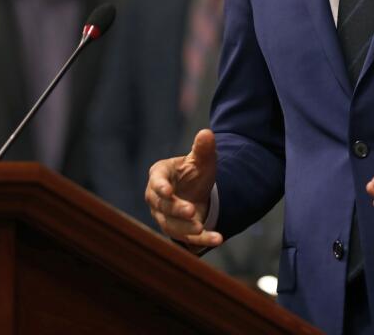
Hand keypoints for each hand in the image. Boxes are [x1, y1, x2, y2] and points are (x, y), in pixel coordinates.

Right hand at [145, 129, 222, 250]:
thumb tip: (206, 133)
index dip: (161, 186)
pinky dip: (201, 240)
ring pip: (172, 226)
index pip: (157, 180)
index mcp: (160, 175)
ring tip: (202, 229)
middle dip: (176, 210)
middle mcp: (157, 198)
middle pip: (163, 206)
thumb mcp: (201, 159)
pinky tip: (216, 239)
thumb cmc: (193, 172)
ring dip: (186, 229)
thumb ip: (203, 148)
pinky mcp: (177, 231)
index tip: (166, 191)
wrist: (196, 191)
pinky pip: (186, 238)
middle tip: (191, 211)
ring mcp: (164, 217)